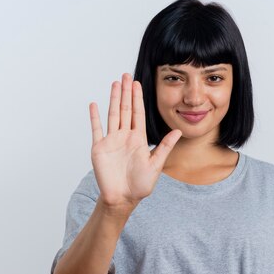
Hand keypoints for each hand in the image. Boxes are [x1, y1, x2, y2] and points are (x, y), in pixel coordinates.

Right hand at [89, 73, 181, 207]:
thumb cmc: (140, 185)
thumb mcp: (156, 165)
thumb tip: (178, 131)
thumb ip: (165, 147)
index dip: (138, 98)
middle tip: (126, 75)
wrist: (123, 199)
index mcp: (138, 139)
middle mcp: (124, 137)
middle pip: (125, 109)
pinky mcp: (99, 148)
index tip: (137, 83)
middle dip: (126, 92)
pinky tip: (95, 104)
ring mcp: (111, 141)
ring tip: (115, 83)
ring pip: (112, 115)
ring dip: (113, 99)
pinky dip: (95, 117)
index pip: (138, 114)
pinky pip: (96, 129)